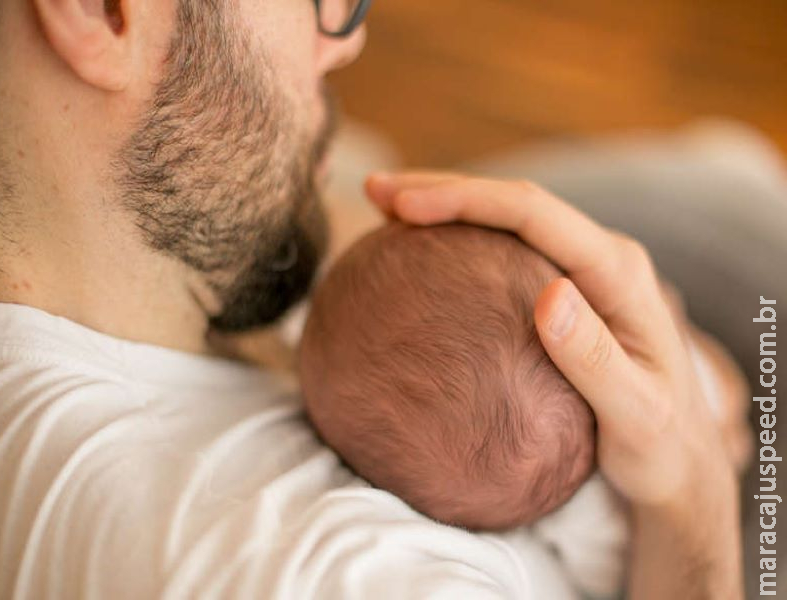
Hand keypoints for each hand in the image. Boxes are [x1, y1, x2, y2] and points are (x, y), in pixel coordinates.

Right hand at [365, 171, 742, 597]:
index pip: (534, 213)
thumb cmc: (660, 445)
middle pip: (514, 202)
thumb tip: (548, 296)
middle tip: (376, 191)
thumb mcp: (634, 414)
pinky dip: (461, 239)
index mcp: (618, 273)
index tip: (405, 205)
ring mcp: (583, 272)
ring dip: (447, 206)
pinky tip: (422, 247)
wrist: (681, 460)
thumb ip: (595, 358)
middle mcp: (601, 258)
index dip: (466, 199)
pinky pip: (508, 249)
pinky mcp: (568, 290)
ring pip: (507, 220)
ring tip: (385, 207)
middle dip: (442, 189)